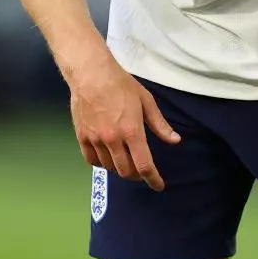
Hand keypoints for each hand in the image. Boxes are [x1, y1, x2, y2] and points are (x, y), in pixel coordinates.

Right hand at [68, 56, 180, 190]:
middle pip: (126, 171)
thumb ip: (159, 124)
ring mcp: (95, 139)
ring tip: (124, 162)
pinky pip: (91, 160)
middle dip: (137, 175)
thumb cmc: (121, 84)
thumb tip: (175, 141)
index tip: (158, 185)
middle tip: (141, 171)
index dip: (153, 180)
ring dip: (119, 169)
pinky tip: (106, 157)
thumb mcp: (146, 101)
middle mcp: (113, 140)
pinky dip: (101, 163)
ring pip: (109, 167)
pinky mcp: (82, 136)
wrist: (90, 73)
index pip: (144, 166)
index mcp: (132, 131)